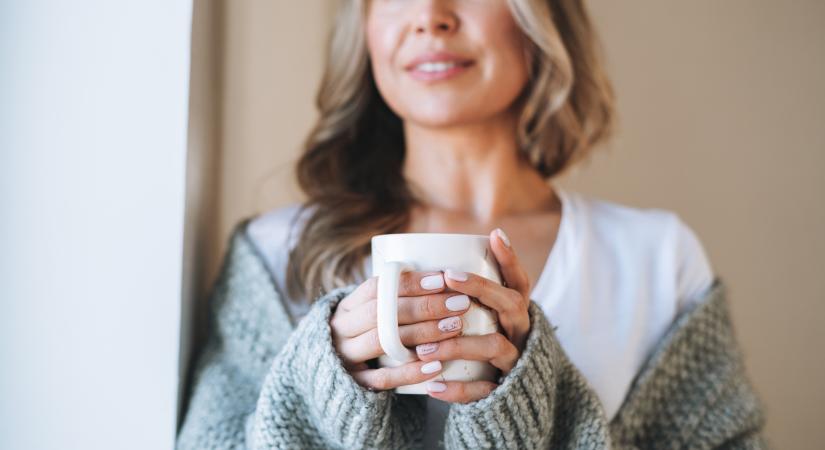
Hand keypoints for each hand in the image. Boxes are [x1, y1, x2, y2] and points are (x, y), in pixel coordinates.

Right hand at [331, 271, 472, 390]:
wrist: (332, 372)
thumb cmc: (366, 332)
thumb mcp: (370, 311)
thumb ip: (395, 297)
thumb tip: (445, 274)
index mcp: (347, 306)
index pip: (376, 288)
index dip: (410, 283)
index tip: (443, 279)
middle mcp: (343, 329)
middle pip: (382, 313)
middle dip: (424, 306)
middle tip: (459, 303)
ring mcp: (347, 356)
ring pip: (383, 342)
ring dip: (422, 333)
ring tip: (454, 326)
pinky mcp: (356, 383)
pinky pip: (383, 378)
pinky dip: (410, 372)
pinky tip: (437, 366)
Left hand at [415, 228, 532, 402]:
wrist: (510, 397)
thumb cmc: (485, 345)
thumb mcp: (486, 317)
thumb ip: (469, 295)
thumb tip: (431, 260)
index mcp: (516, 312)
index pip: (519, 281)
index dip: (510, 258)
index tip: (494, 235)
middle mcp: (520, 332)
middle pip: (511, 304)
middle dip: (481, 288)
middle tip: (449, 277)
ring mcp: (515, 361)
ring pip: (495, 346)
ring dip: (458, 343)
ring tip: (424, 348)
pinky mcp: (504, 391)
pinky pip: (484, 390)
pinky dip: (458, 390)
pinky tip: (433, 387)